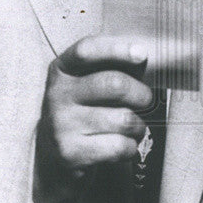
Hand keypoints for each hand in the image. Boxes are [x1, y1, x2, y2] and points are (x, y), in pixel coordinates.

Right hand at [40, 35, 152, 175]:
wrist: (57, 153)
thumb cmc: (87, 108)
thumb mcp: (90, 80)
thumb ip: (114, 65)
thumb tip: (144, 56)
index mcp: (62, 69)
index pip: (86, 50)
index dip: (116, 49)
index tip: (141, 54)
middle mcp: (57, 95)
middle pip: (114, 84)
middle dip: (141, 94)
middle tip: (145, 100)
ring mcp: (61, 125)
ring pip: (123, 119)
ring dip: (138, 126)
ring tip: (131, 127)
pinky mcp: (70, 153)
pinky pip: (120, 146)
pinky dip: (130, 147)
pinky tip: (121, 145)